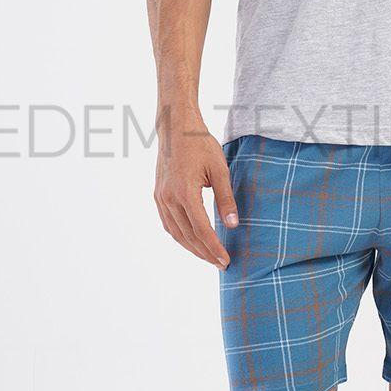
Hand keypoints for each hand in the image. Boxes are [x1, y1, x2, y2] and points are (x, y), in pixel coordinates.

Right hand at [154, 120, 238, 268]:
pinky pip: (168, 223)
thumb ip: (226, 199)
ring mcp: (160, 197)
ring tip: (208, 256)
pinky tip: (191, 241)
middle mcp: (169, 198)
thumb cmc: (200, 145)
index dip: (214, 248)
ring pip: (176, 232)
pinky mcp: (158, 195)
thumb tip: (232, 225)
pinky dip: (180, 236)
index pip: (202, 230)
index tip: (225, 260)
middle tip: (221, 263)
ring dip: (192, 248)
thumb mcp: (219, 169)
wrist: (176, 127)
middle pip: (187, 236)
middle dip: (204, 253)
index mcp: (185, 192)